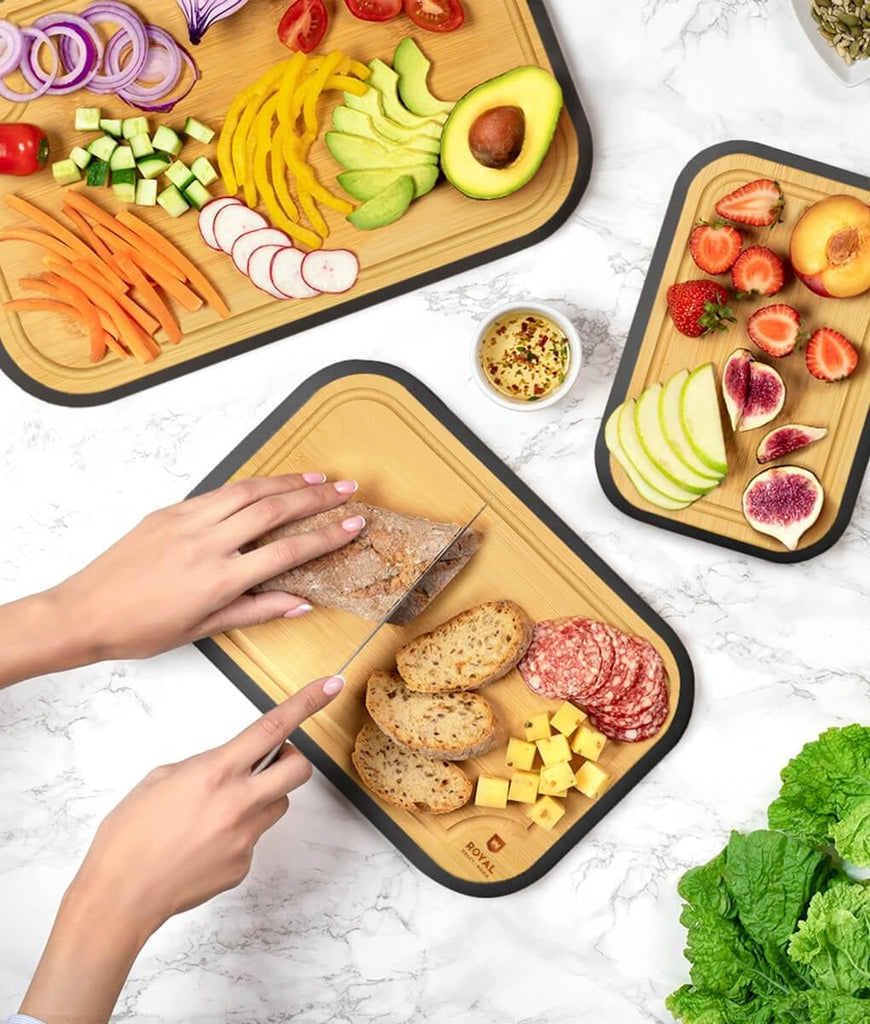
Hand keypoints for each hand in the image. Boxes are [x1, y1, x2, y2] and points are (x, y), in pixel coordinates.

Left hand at [0, 472, 364, 684]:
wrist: (84, 611)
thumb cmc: (142, 629)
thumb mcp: (203, 629)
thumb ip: (255, 611)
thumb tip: (300, 602)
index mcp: (219, 579)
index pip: (287, 551)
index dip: (326, 536)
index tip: (354, 523)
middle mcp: (207, 543)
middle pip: (273, 510)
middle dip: (316, 497)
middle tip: (347, 488)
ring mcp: (187, 521)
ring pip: (248, 492)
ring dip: (287, 481)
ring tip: (318, 476)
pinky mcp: (170, 511)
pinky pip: (219, 492)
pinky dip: (251, 484)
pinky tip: (269, 484)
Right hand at [19, 675, 344, 1023]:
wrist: (119, 897)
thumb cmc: (129, 837)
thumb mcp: (160, 780)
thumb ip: (202, 766)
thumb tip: (226, 766)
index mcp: (215, 773)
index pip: (272, 728)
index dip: (306, 703)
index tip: (330, 685)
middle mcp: (238, 803)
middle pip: (298, 770)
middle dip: (291, 759)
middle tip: (268, 762)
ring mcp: (245, 838)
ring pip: (278, 805)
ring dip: (262, 797)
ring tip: (218, 811)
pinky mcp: (243, 866)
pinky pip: (254, 838)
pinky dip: (238, 834)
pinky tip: (203, 845)